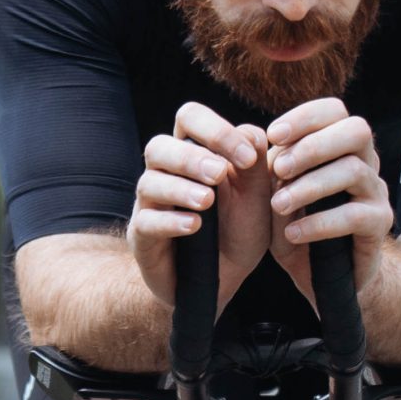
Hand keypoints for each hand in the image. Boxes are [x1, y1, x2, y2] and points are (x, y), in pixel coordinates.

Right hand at [127, 104, 270, 308]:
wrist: (222, 281)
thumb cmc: (237, 231)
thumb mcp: (257, 197)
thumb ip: (256, 164)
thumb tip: (251, 132)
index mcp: (194, 154)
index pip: (190, 118)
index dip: (215, 129)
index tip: (248, 158)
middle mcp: (165, 174)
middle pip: (159, 146)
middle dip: (191, 158)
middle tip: (220, 175)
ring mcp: (150, 205)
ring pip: (148, 183)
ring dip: (179, 188)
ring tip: (207, 202)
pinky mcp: (142, 237)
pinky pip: (146, 222)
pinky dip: (170, 222)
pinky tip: (194, 226)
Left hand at [265, 98, 392, 302]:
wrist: (323, 280)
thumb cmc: (297, 228)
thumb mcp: (274, 196)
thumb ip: (268, 169)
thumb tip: (254, 138)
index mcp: (341, 146)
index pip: (334, 111)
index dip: (305, 117)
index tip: (272, 135)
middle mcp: (365, 163)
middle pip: (356, 130)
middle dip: (313, 145)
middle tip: (278, 169)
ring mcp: (375, 192)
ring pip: (353, 171)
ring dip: (310, 185)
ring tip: (278, 205)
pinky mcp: (379, 224)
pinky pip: (354, 215)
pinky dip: (319, 223)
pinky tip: (292, 233)